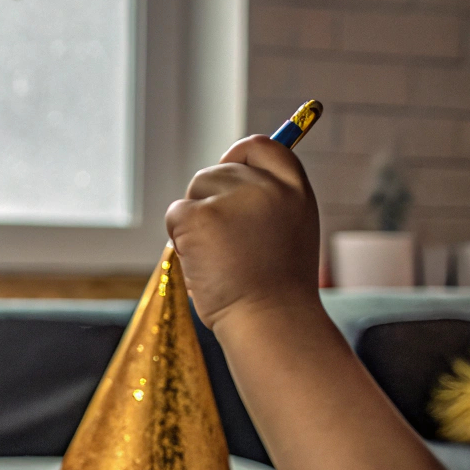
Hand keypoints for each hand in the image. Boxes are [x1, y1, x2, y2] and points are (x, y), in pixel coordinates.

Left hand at [164, 136, 321, 331]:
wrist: (270, 322)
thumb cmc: (275, 293)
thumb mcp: (288, 236)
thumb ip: (267, 204)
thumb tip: (226, 184)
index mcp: (295, 191)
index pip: (263, 147)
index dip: (239, 154)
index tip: (227, 164)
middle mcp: (267, 187)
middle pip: (217, 172)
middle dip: (208, 202)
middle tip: (222, 245)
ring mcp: (233, 198)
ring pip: (193, 193)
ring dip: (193, 223)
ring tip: (217, 260)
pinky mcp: (200, 214)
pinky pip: (175, 214)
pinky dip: (179, 239)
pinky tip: (203, 265)